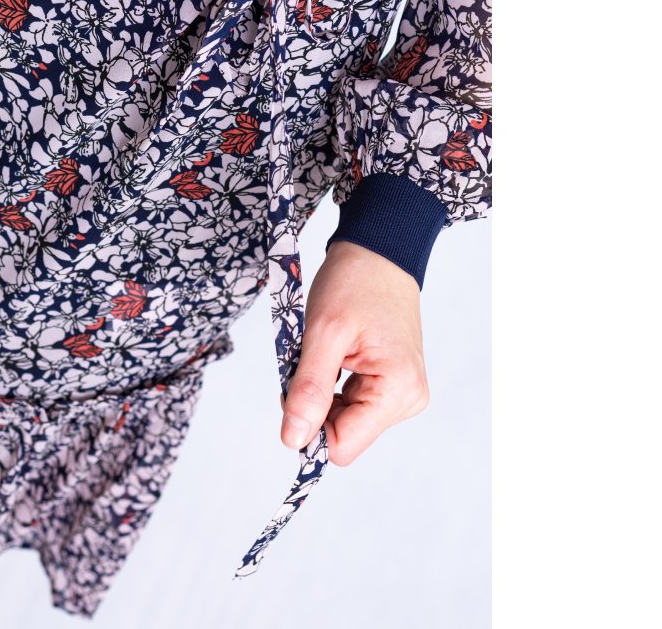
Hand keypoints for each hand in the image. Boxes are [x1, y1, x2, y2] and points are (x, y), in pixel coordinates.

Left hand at [280, 240, 429, 464]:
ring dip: (321, 393)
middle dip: (314, 404)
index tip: (291, 387)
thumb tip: (294, 440)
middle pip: (342, 434)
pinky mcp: (392, 384)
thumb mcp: (323, 332)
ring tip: (323, 352)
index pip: (342, 446)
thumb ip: (309, 389)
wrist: (377, 251)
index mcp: (398, 391)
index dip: (308, 426)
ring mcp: (401, 393)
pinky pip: (351, 404)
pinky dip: (331, 385)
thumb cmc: (354, 281)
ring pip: (343, 420)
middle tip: (306, 361)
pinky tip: (334, 354)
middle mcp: (408, 400)